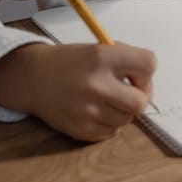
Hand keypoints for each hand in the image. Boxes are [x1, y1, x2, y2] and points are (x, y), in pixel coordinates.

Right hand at [0, 42, 156, 141]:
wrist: (32, 77)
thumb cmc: (71, 62)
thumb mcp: (98, 49)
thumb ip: (126, 62)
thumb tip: (148, 86)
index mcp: (102, 57)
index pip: (148, 64)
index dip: (146, 72)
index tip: (135, 75)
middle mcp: (96, 84)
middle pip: (141, 101)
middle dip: (139, 98)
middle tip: (129, 93)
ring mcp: (87, 110)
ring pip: (127, 119)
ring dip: (122, 111)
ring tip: (106, 100)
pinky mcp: (80, 129)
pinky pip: (111, 132)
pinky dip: (108, 124)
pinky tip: (94, 111)